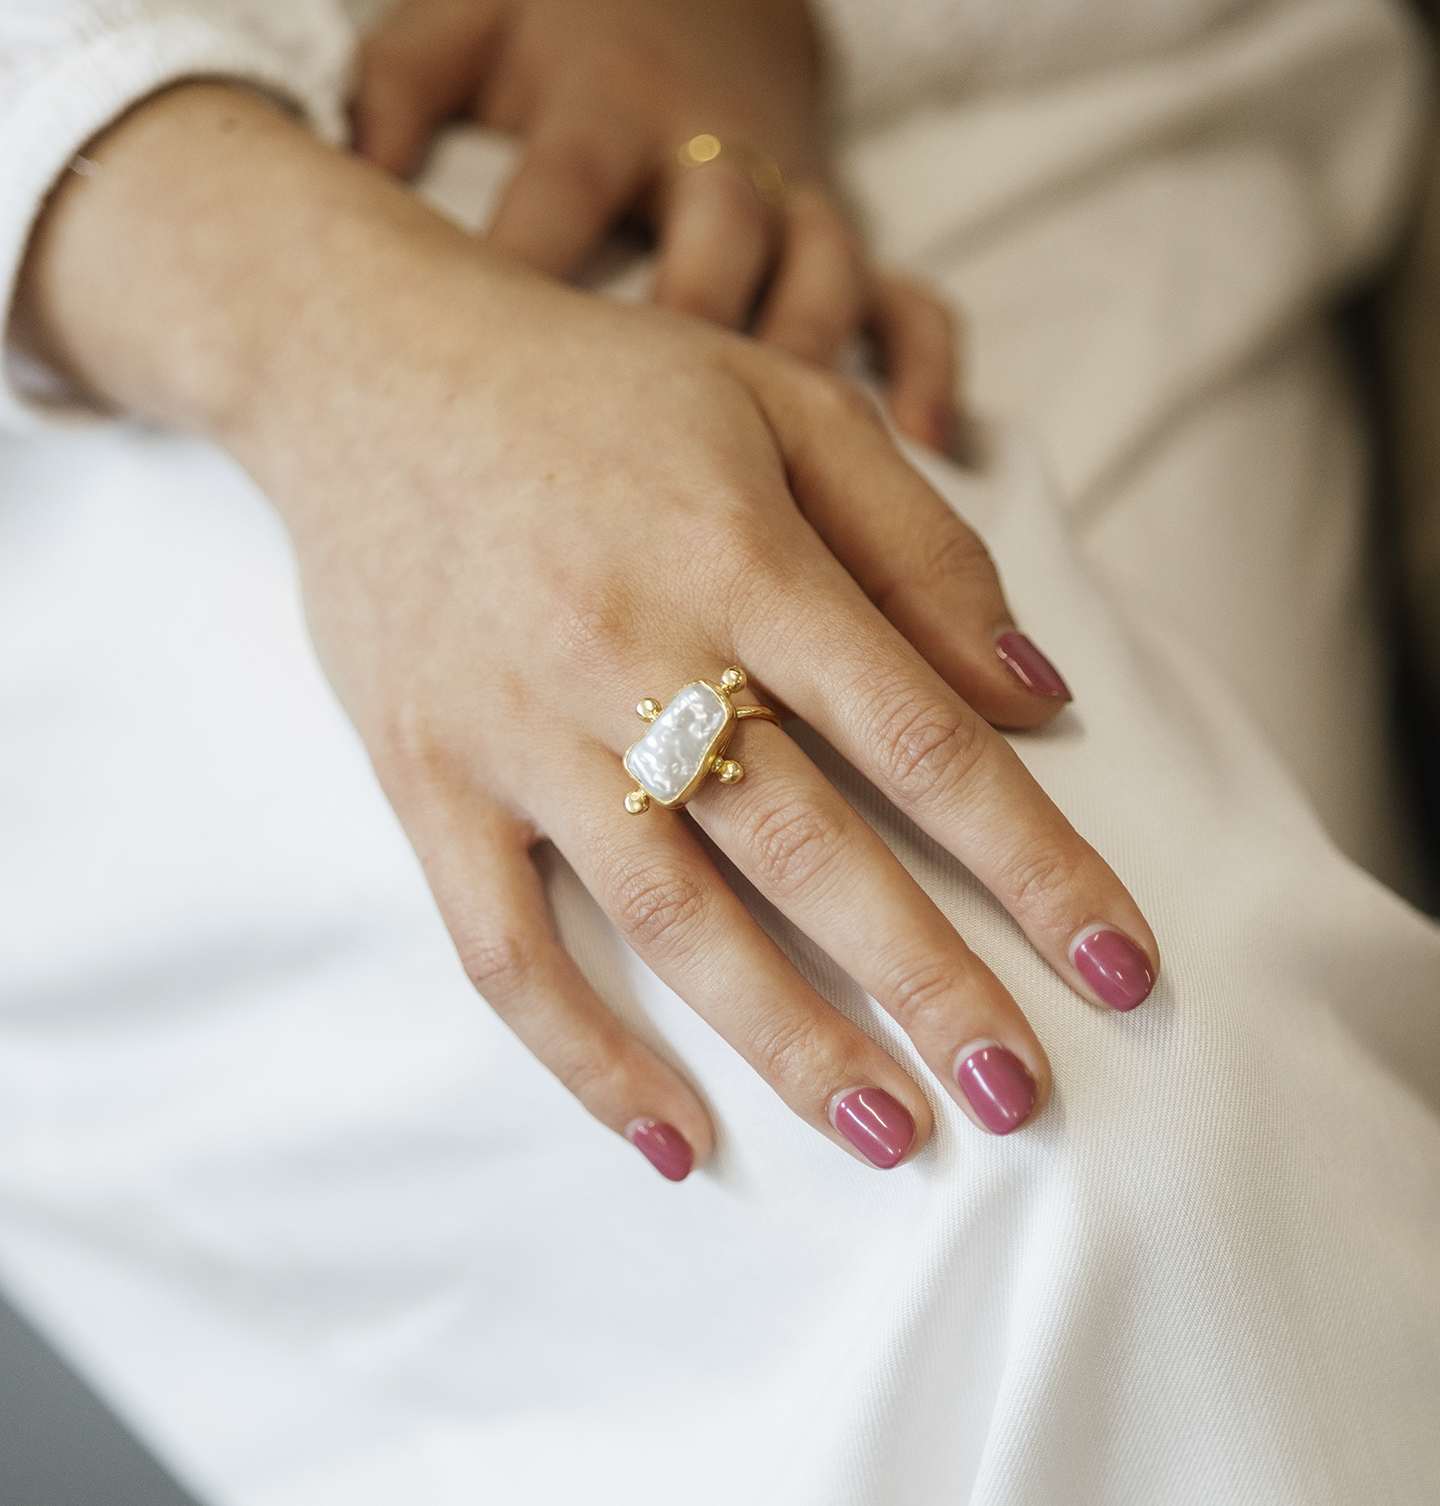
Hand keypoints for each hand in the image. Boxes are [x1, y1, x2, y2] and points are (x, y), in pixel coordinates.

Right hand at [21, 85, 1158, 1178]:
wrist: (373, 369)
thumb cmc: (600, 386)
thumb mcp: (783, 404)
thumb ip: (920, 548)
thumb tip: (1037, 695)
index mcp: (740, 556)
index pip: (920, 739)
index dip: (1034, 860)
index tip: (1122, 964)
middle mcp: (633, 653)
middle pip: (810, 852)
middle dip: (931, 984)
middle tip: (1024, 1097)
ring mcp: (520, 731)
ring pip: (672, 920)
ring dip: (788, 1041)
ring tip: (891, 1135)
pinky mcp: (430, 782)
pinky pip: (504, 947)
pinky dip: (583, 1054)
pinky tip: (672, 1136)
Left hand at [351, 0, 958, 450]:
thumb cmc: (556, 40)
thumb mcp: (458, 29)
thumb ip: (390, 89)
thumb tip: (338, 182)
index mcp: (607, 96)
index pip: (567, 182)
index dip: (530, 264)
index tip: (483, 379)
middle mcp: (714, 147)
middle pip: (716, 241)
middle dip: (685, 340)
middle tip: (639, 463)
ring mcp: (799, 198)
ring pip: (821, 278)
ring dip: (802, 370)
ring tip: (781, 486)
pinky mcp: (857, 239)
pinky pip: (917, 302)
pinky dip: (929, 373)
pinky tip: (923, 455)